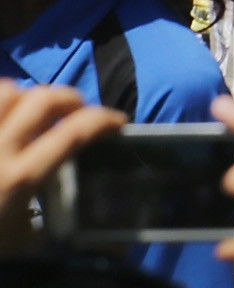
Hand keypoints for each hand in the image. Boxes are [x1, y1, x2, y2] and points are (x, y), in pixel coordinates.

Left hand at [0, 83, 123, 251]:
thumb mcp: (23, 246)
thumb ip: (58, 231)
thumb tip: (112, 242)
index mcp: (21, 178)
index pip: (74, 132)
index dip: (104, 120)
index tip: (117, 123)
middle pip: (43, 99)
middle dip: (69, 98)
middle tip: (77, 111)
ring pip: (7, 91)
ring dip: (27, 95)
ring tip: (32, 110)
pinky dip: (1, 100)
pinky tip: (4, 116)